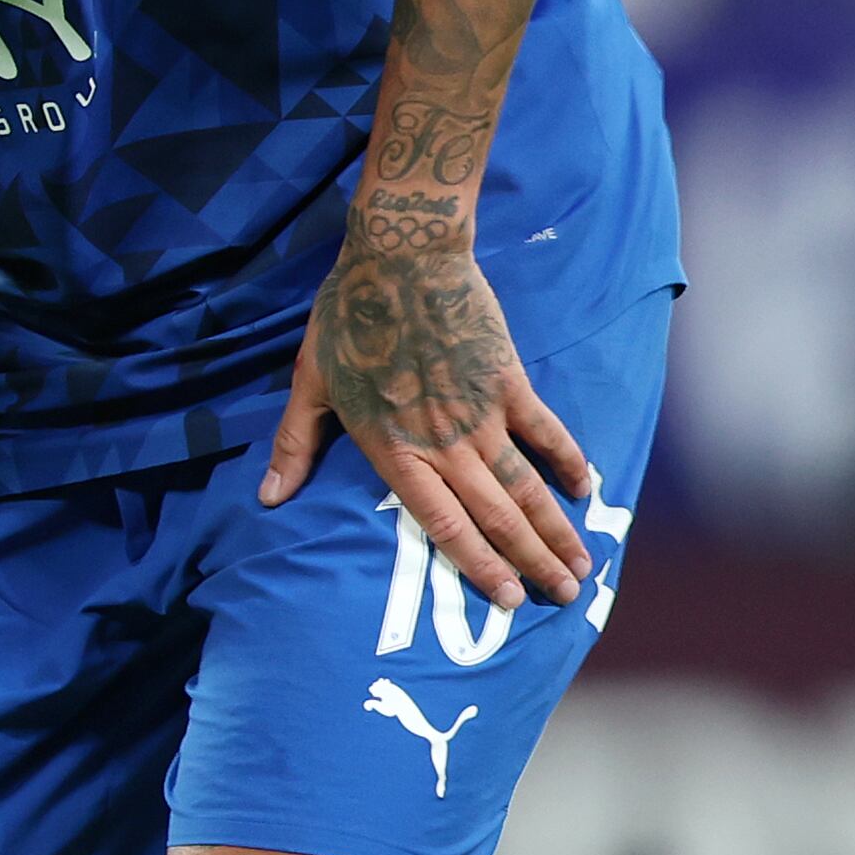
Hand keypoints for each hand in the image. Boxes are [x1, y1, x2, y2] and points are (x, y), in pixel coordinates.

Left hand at [257, 229, 596, 606]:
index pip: (442, 524)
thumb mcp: (309, 384)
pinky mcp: (508, 380)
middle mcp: (442, 443)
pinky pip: (546, 430)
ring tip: (580, 564)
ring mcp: (481, 413)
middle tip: (562, 596)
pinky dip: (568, 459)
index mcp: (393, 450)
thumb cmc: (349, 317)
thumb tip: (268, 498)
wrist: (401, 254)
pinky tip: (586, 489)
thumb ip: (293, 446)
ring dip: (555, 528)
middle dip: (532, 561)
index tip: (506, 600)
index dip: (477, 565)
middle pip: (496, 515)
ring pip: (526, 484)